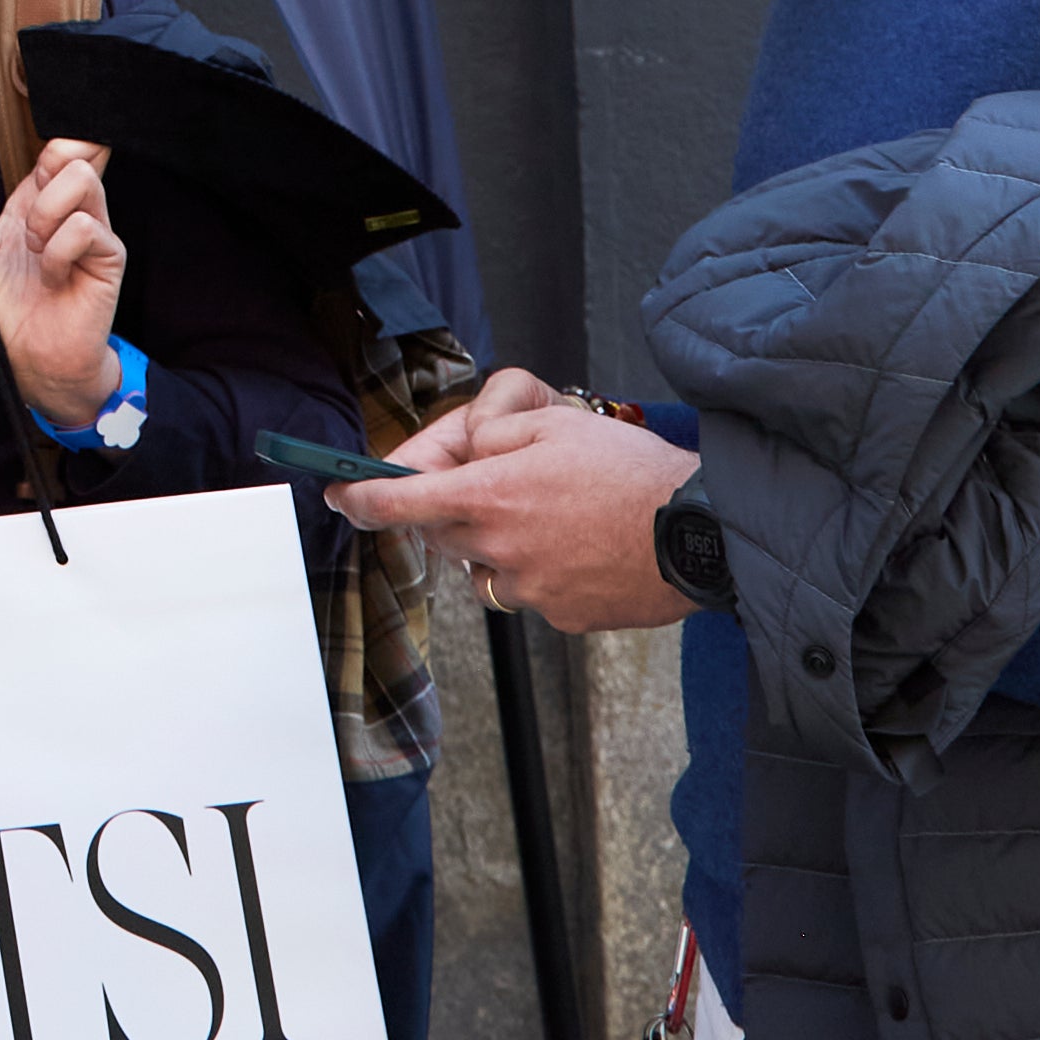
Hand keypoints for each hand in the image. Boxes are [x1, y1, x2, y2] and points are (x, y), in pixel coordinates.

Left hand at [0, 138, 124, 437]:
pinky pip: (87, 227)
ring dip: (46, 210)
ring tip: (35, 248)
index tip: (31, 181)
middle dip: (45, 170)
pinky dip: (59, 248)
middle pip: (75, 148)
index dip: (45, 147)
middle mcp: (65, 211)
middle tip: (29, 221)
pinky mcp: (107, 259)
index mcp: (31, 204)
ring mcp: (90, 233)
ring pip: (82, 176)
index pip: (55, 147)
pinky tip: (52, 275)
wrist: (29, 367)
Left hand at [336, 384, 698, 630]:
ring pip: (487, 566)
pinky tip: (584, 546)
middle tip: (499, 482)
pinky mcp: (563, 617)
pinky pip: (532, 592)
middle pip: (443, 533)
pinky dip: (544, 570)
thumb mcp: (554, 422)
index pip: (400, 501)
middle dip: (454, 508)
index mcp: (489, 495)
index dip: (361, 498)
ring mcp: (530, 590)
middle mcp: (498, 549)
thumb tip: (465, 452)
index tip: (340, 496)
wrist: (699, 532)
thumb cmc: (631, 470)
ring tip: (557, 515)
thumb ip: (493, 432)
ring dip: (500, 542)